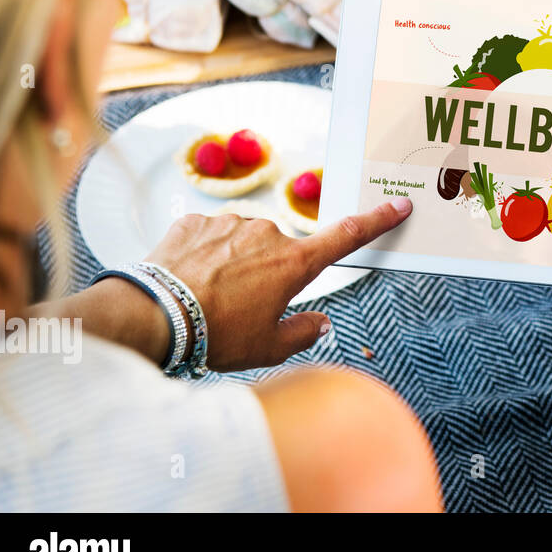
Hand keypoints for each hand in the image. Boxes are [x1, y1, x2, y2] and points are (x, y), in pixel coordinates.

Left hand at [143, 198, 412, 370]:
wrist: (152, 316)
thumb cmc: (216, 335)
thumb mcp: (267, 347)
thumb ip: (302, 333)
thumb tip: (321, 322)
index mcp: (294, 262)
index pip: (347, 236)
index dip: (377, 221)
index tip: (398, 204)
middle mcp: (267, 232)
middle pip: (280, 251)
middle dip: (266, 272)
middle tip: (238, 307)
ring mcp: (229, 223)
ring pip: (242, 242)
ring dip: (232, 263)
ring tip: (206, 296)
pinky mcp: (194, 221)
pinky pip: (208, 236)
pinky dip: (203, 256)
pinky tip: (187, 280)